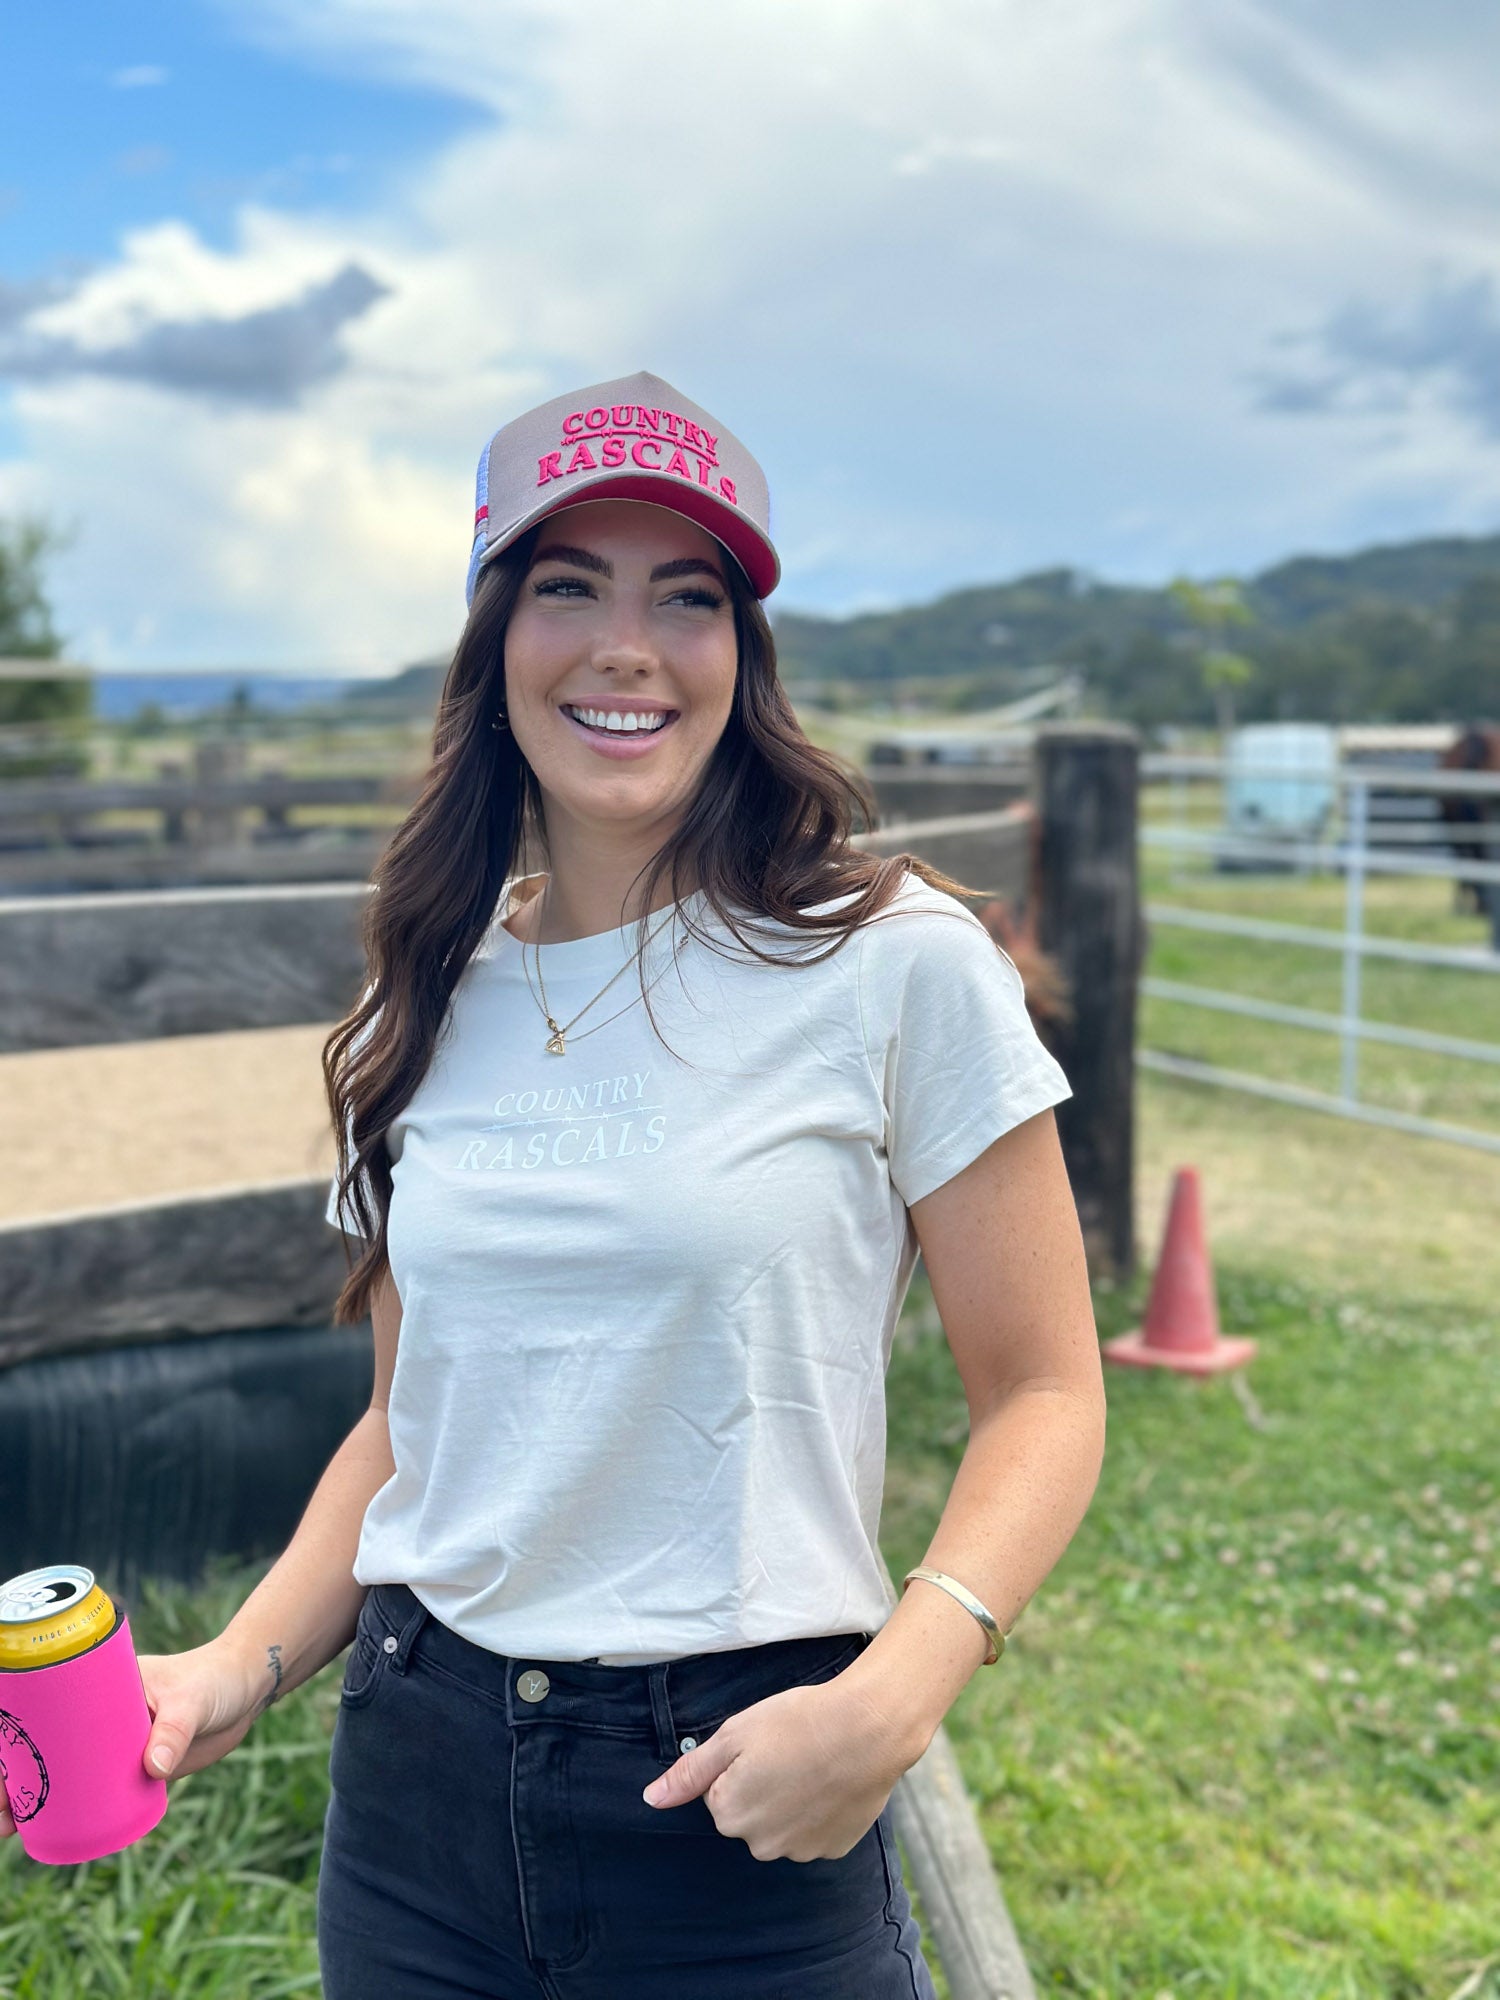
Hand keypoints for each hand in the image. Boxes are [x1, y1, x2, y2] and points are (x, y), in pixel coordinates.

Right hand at [2, 1638, 264, 1840]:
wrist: (246, 1689)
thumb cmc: (214, 1680)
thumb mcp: (192, 1700)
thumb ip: (175, 1730)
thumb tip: (153, 1769)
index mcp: (100, 1685)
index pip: (45, 1710)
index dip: (15, 1738)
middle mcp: (99, 1715)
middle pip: (46, 1746)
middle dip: (15, 1777)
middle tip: (1, 1815)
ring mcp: (115, 1743)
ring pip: (68, 1773)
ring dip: (38, 1798)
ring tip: (12, 1829)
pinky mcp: (135, 1767)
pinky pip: (98, 1790)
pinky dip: (77, 1809)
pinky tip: (57, 1831)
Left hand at [641, 1673, 913, 1861]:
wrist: (868, 1729)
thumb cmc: (797, 1722)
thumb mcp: (734, 1734)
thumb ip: (690, 1772)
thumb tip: (651, 1799)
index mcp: (730, 1814)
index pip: (719, 1792)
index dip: (740, 1764)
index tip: (764, 1744)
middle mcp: (760, 1845)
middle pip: (749, 1814)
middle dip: (761, 1787)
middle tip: (788, 1751)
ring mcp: (800, 1851)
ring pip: (781, 1825)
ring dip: (790, 1801)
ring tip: (814, 1763)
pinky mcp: (833, 1848)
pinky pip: (814, 1832)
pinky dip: (819, 1811)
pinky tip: (832, 1782)